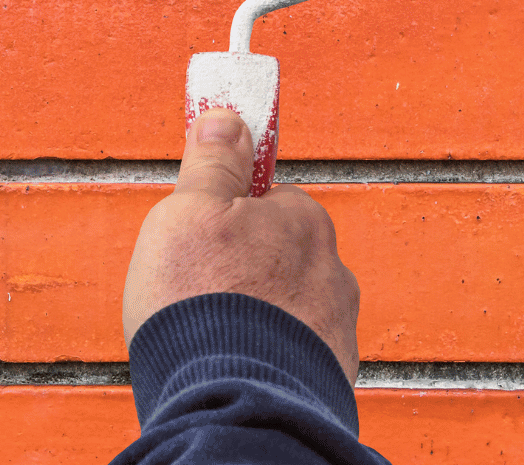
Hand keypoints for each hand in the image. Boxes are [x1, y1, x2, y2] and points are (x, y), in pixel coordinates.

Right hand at [122, 108, 360, 380]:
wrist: (234, 404)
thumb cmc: (203, 302)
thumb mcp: (187, 213)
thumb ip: (211, 164)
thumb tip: (228, 118)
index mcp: (303, 220)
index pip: (267, 202)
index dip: (225, 220)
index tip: (198, 245)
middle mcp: (332, 270)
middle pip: (278, 258)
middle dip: (243, 274)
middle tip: (195, 297)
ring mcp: (335, 329)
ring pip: (287, 311)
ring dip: (256, 323)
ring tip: (212, 343)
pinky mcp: (331, 380)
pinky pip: (293, 358)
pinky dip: (267, 362)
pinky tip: (234, 372)